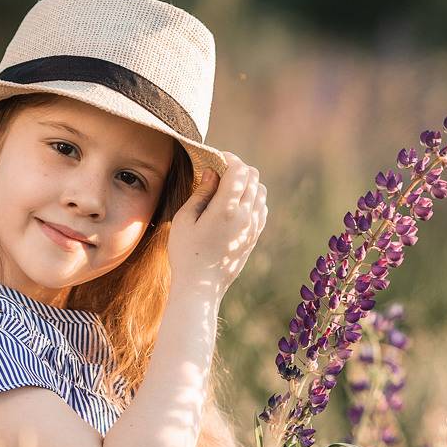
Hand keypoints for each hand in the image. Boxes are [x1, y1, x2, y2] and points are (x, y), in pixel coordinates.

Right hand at [167, 152, 267, 301]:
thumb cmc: (185, 253)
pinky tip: (236, 204)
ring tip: (228, 188)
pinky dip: (252, 199)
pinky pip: (262, 208)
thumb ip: (201, 193)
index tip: (217, 159)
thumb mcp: (184, 219)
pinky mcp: (254, 237)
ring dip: (247, 183)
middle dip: (238, 168)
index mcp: (226, 209)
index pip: (238, 170)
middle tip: (221, 171)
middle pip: (253, 177)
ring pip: (260, 191)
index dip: (229, 159)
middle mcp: (245, 216)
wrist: (200, 287)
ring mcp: (253, 227)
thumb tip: (213, 173)